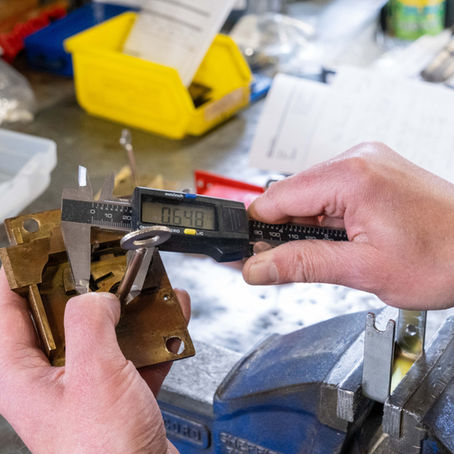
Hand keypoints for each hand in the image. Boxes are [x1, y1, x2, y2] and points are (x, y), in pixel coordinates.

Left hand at [0, 267, 189, 453]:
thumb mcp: (93, 377)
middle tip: (106, 262)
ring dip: (129, 310)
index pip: (8, 305)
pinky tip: (170, 326)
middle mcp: (50, 375)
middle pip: (62, 312)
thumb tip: (98, 297)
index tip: (42, 243)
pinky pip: (131, 352)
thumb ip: (90, 324)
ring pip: (102, 331)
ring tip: (147, 290)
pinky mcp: (116, 391)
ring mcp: (85, 383)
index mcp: (21, 372)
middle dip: (90, 286)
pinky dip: (151, 338)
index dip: (22, 269)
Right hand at [243, 142, 453, 309]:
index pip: (278, 197)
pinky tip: (339, 241)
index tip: (245, 251)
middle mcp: (358, 159)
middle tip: (279, 264)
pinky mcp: (374, 172)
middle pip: (293, 194)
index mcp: (352, 176)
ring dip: (307, 227)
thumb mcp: (364, 269)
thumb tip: (258, 266)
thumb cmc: (445, 256)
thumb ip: (303, 264)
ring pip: (312, 195)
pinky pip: (332, 193)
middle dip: (283, 230)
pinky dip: (326, 219)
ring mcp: (368, 162)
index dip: (256, 226)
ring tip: (326, 255)